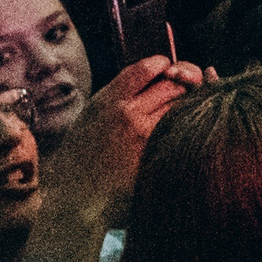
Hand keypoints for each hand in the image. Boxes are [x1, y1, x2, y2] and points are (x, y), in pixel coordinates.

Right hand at [42, 55, 195, 222]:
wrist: (76, 196)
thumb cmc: (82, 155)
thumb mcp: (93, 114)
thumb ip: (119, 95)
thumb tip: (153, 77)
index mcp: (109, 99)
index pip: (147, 67)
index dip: (163, 64)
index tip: (166, 69)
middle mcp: (128, 113)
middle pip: (172, 84)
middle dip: (182, 82)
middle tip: (182, 88)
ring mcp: (144, 135)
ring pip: (180, 106)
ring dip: (185, 104)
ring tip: (180, 109)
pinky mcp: (156, 155)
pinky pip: (180, 130)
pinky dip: (185, 125)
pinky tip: (181, 128)